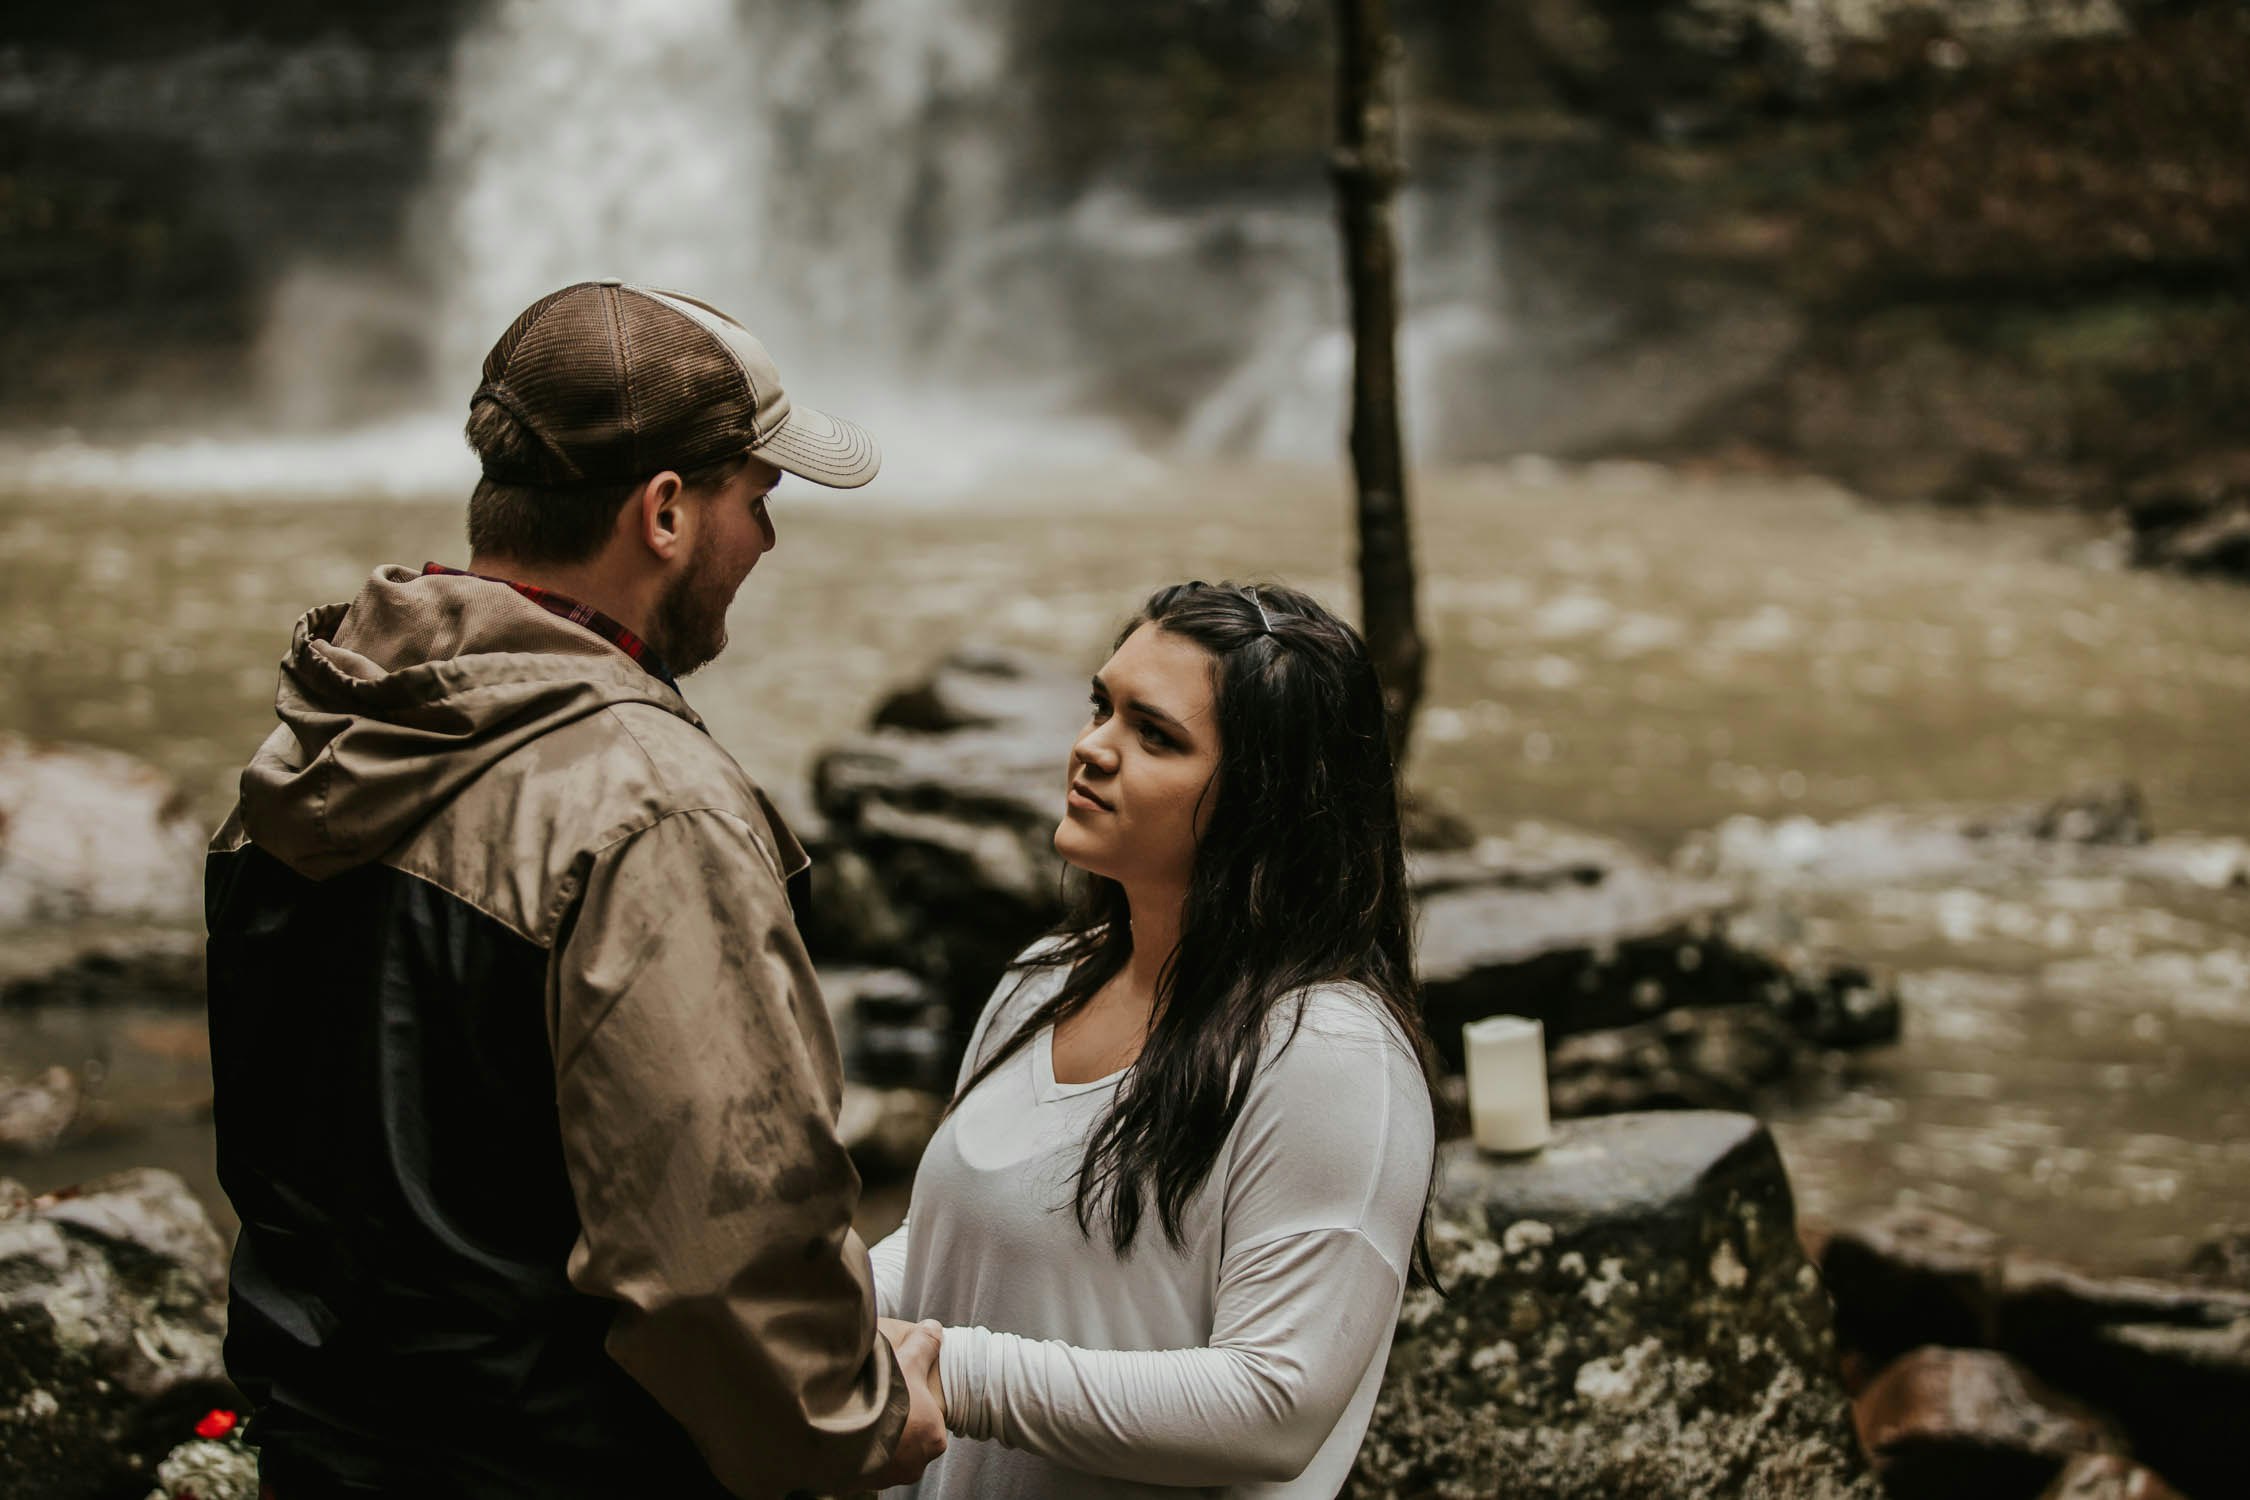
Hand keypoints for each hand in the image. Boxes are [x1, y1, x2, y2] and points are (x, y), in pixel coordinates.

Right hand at [865, 1318, 946, 1487]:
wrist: (845, 1430)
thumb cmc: (885, 1398)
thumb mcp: (908, 1362)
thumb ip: (925, 1345)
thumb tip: (935, 1326)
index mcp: (934, 1438)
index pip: (930, 1423)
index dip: (915, 1405)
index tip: (898, 1394)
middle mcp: (915, 1464)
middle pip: (909, 1441)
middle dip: (896, 1426)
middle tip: (878, 1405)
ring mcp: (889, 1477)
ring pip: (887, 1455)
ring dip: (876, 1439)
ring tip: (860, 1416)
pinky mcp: (864, 1483)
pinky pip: (865, 1465)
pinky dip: (859, 1451)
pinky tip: (849, 1431)